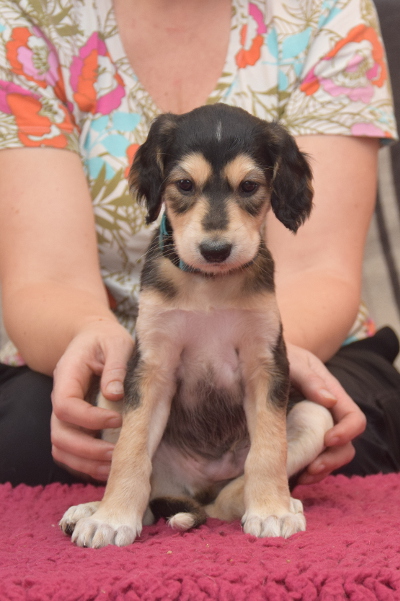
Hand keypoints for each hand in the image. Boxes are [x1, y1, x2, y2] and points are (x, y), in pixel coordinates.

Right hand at [51, 319, 133, 480]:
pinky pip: (71, 454)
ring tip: (115, 466)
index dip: (89, 419)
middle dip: (88, 450)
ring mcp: (65, 416)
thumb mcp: (116, 342)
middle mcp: (61, 399)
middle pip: (59, 435)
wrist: (94, 340)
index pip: (65, 406)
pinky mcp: (74, 426)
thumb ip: (116, 365)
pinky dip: (87, 466)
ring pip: (61, 449)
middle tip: (118, 453)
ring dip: (86, 463)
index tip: (119, 420)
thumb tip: (115, 395)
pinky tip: (110, 468)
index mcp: (67, 376)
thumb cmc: (107, 340)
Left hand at [286, 343, 366, 484]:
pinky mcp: (299, 438)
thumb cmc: (280, 358)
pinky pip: (311, 460)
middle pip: (345, 446)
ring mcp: (314, 429)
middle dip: (332, 460)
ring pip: (329, 458)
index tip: (328, 439)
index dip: (347, 432)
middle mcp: (327, 416)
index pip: (354, 418)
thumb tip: (329, 401)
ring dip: (319, 471)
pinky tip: (293, 475)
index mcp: (332, 395)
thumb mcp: (294, 363)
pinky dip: (306, 471)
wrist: (262, 360)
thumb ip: (309, 380)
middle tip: (311, 467)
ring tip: (301, 477)